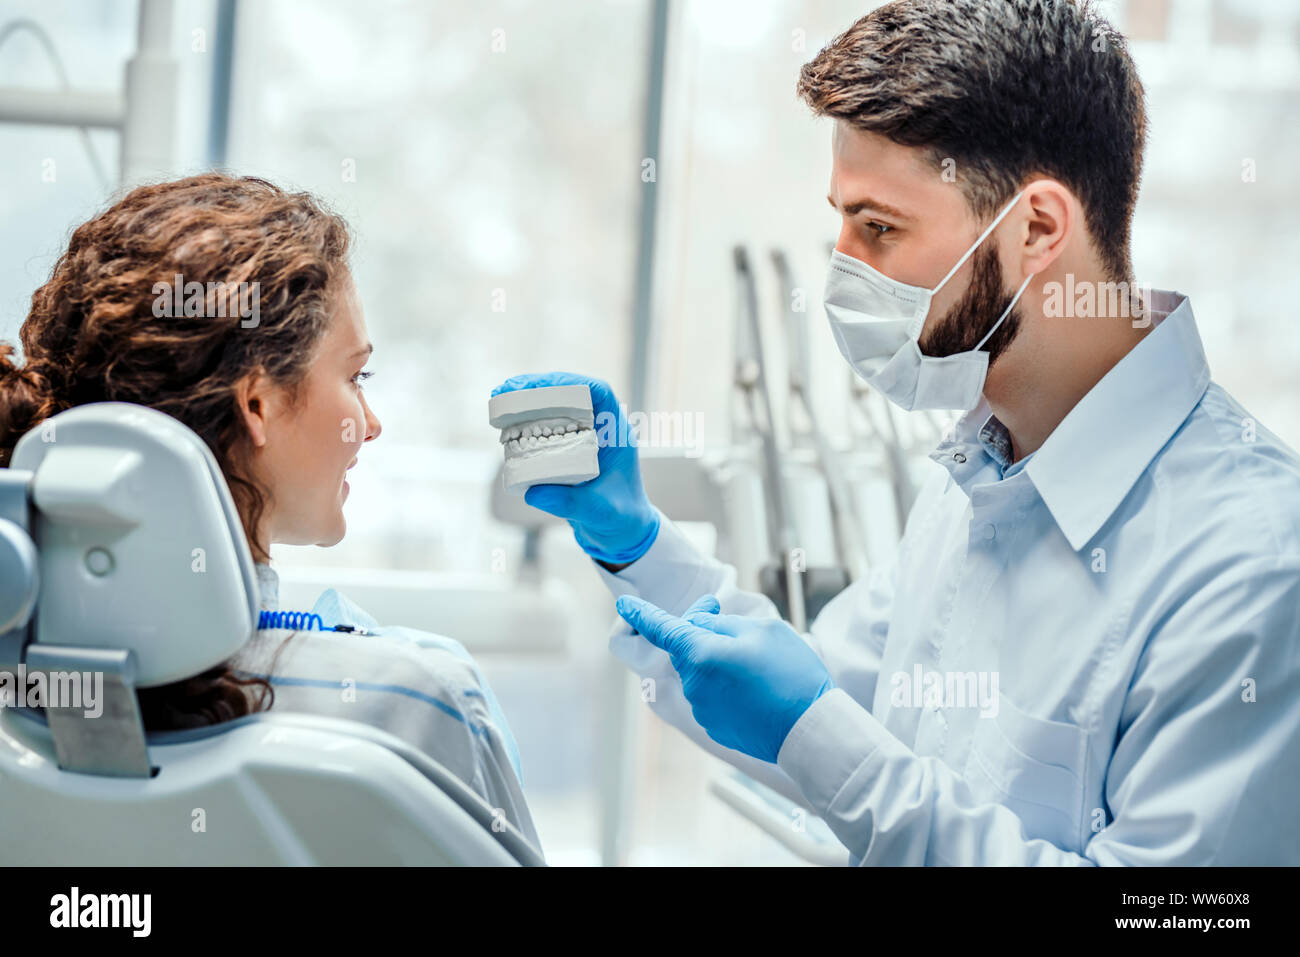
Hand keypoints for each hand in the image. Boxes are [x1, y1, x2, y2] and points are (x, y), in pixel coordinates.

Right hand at [490, 371, 659, 564]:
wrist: (620, 533)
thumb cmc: (620, 519)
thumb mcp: (598, 512)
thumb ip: (571, 503)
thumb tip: (534, 492)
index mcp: (616, 434)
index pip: (600, 393)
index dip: (573, 383)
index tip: (543, 386)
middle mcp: (600, 429)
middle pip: (572, 393)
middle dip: (539, 386)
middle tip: (508, 388)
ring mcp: (583, 437)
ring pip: (556, 406)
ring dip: (528, 399)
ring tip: (500, 398)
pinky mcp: (567, 449)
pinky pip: (546, 426)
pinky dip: (525, 420)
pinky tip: (504, 422)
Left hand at [615, 593, 834, 762]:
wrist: (809, 730)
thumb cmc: (790, 673)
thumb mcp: (762, 630)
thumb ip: (722, 624)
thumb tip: (698, 628)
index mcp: (699, 654)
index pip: (661, 628)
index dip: (641, 614)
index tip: (623, 605)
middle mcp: (692, 684)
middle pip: (687, 649)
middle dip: (702, 634)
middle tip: (728, 622)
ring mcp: (702, 710)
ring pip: (703, 673)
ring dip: (720, 663)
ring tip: (760, 667)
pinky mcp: (715, 728)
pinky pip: (714, 697)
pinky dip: (729, 688)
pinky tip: (759, 691)